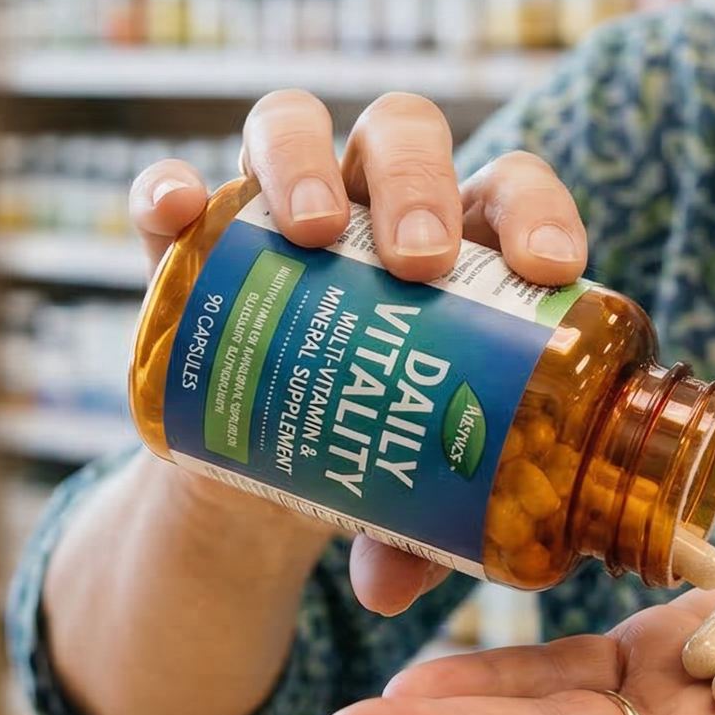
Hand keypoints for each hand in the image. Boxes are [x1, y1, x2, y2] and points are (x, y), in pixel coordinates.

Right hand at [126, 87, 587, 616]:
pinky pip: (169, 190)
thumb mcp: (407, 487)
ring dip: (303, 161)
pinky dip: (165, 191)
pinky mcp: (193, 235)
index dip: (539, 212)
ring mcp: (278, 200)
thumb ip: (412, 533)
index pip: (513, 189)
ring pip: (292, 126)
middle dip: (418, 183)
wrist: (273, 454)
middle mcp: (375, 196)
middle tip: (418, 263)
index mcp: (465, 237)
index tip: (549, 270)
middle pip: (404, 136)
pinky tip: (172, 214)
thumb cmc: (379, 440)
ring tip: (308, 230)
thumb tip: (389, 589)